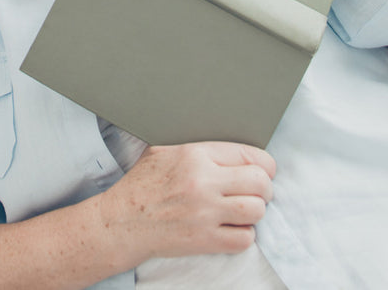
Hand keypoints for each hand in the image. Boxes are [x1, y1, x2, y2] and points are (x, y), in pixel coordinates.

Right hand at [99, 142, 274, 261]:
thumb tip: (227, 146)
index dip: (264, 164)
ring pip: (256, 210)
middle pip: (260, 182)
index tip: (264, 171)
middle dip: (265, 188)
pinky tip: (233, 228)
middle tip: (258, 192)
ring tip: (245, 210)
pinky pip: (244, 239)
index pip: (249, 154)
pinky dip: (244, 235)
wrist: (123, 221)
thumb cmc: (143, 184)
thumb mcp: (164, 150)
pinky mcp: (205, 240)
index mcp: (195, 154)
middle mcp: (204, 182)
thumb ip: (197, 146)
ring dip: (255, 212)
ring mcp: (205, 213)